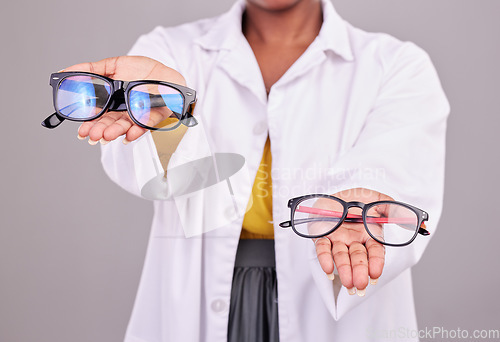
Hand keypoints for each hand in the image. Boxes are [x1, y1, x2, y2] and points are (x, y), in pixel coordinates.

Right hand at [61, 56, 185, 143]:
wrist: (166, 73)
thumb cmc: (143, 70)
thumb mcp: (114, 64)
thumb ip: (91, 68)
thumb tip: (64, 71)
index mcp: (113, 101)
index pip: (98, 115)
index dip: (89, 124)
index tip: (80, 131)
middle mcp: (124, 111)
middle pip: (109, 123)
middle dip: (99, 130)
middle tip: (91, 136)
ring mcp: (138, 115)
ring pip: (124, 126)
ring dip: (114, 132)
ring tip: (105, 136)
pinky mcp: (153, 117)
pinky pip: (143, 125)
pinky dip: (136, 132)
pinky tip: (128, 136)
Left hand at [314, 188, 392, 295]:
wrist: (335, 190)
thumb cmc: (358, 197)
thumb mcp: (380, 200)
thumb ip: (398, 211)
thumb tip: (422, 225)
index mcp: (369, 234)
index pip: (375, 252)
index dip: (376, 263)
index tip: (375, 274)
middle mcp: (354, 240)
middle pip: (358, 259)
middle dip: (360, 272)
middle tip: (361, 285)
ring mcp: (338, 239)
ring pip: (341, 257)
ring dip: (344, 270)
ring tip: (348, 283)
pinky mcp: (321, 236)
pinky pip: (322, 248)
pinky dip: (325, 259)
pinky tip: (328, 270)